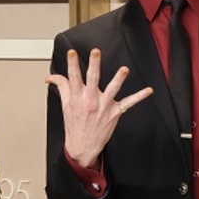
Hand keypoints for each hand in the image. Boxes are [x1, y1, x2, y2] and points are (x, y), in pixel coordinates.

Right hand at [47, 48, 152, 168]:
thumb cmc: (75, 125)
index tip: (72, 53)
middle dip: (94, 65)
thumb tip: (51, 78)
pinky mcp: (114, 113)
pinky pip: (128, 103)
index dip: (72, 64)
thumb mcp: (65, 105)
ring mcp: (103, 106)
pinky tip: (148, 90)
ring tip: (124, 70)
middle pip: (92, 79)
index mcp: (77, 97)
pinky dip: (139, 97)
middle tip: (96, 53)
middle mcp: (90, 100)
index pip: (73, 77)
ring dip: (119, 79)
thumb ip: (61, 87)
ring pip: (112, 90)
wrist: (83, 146)